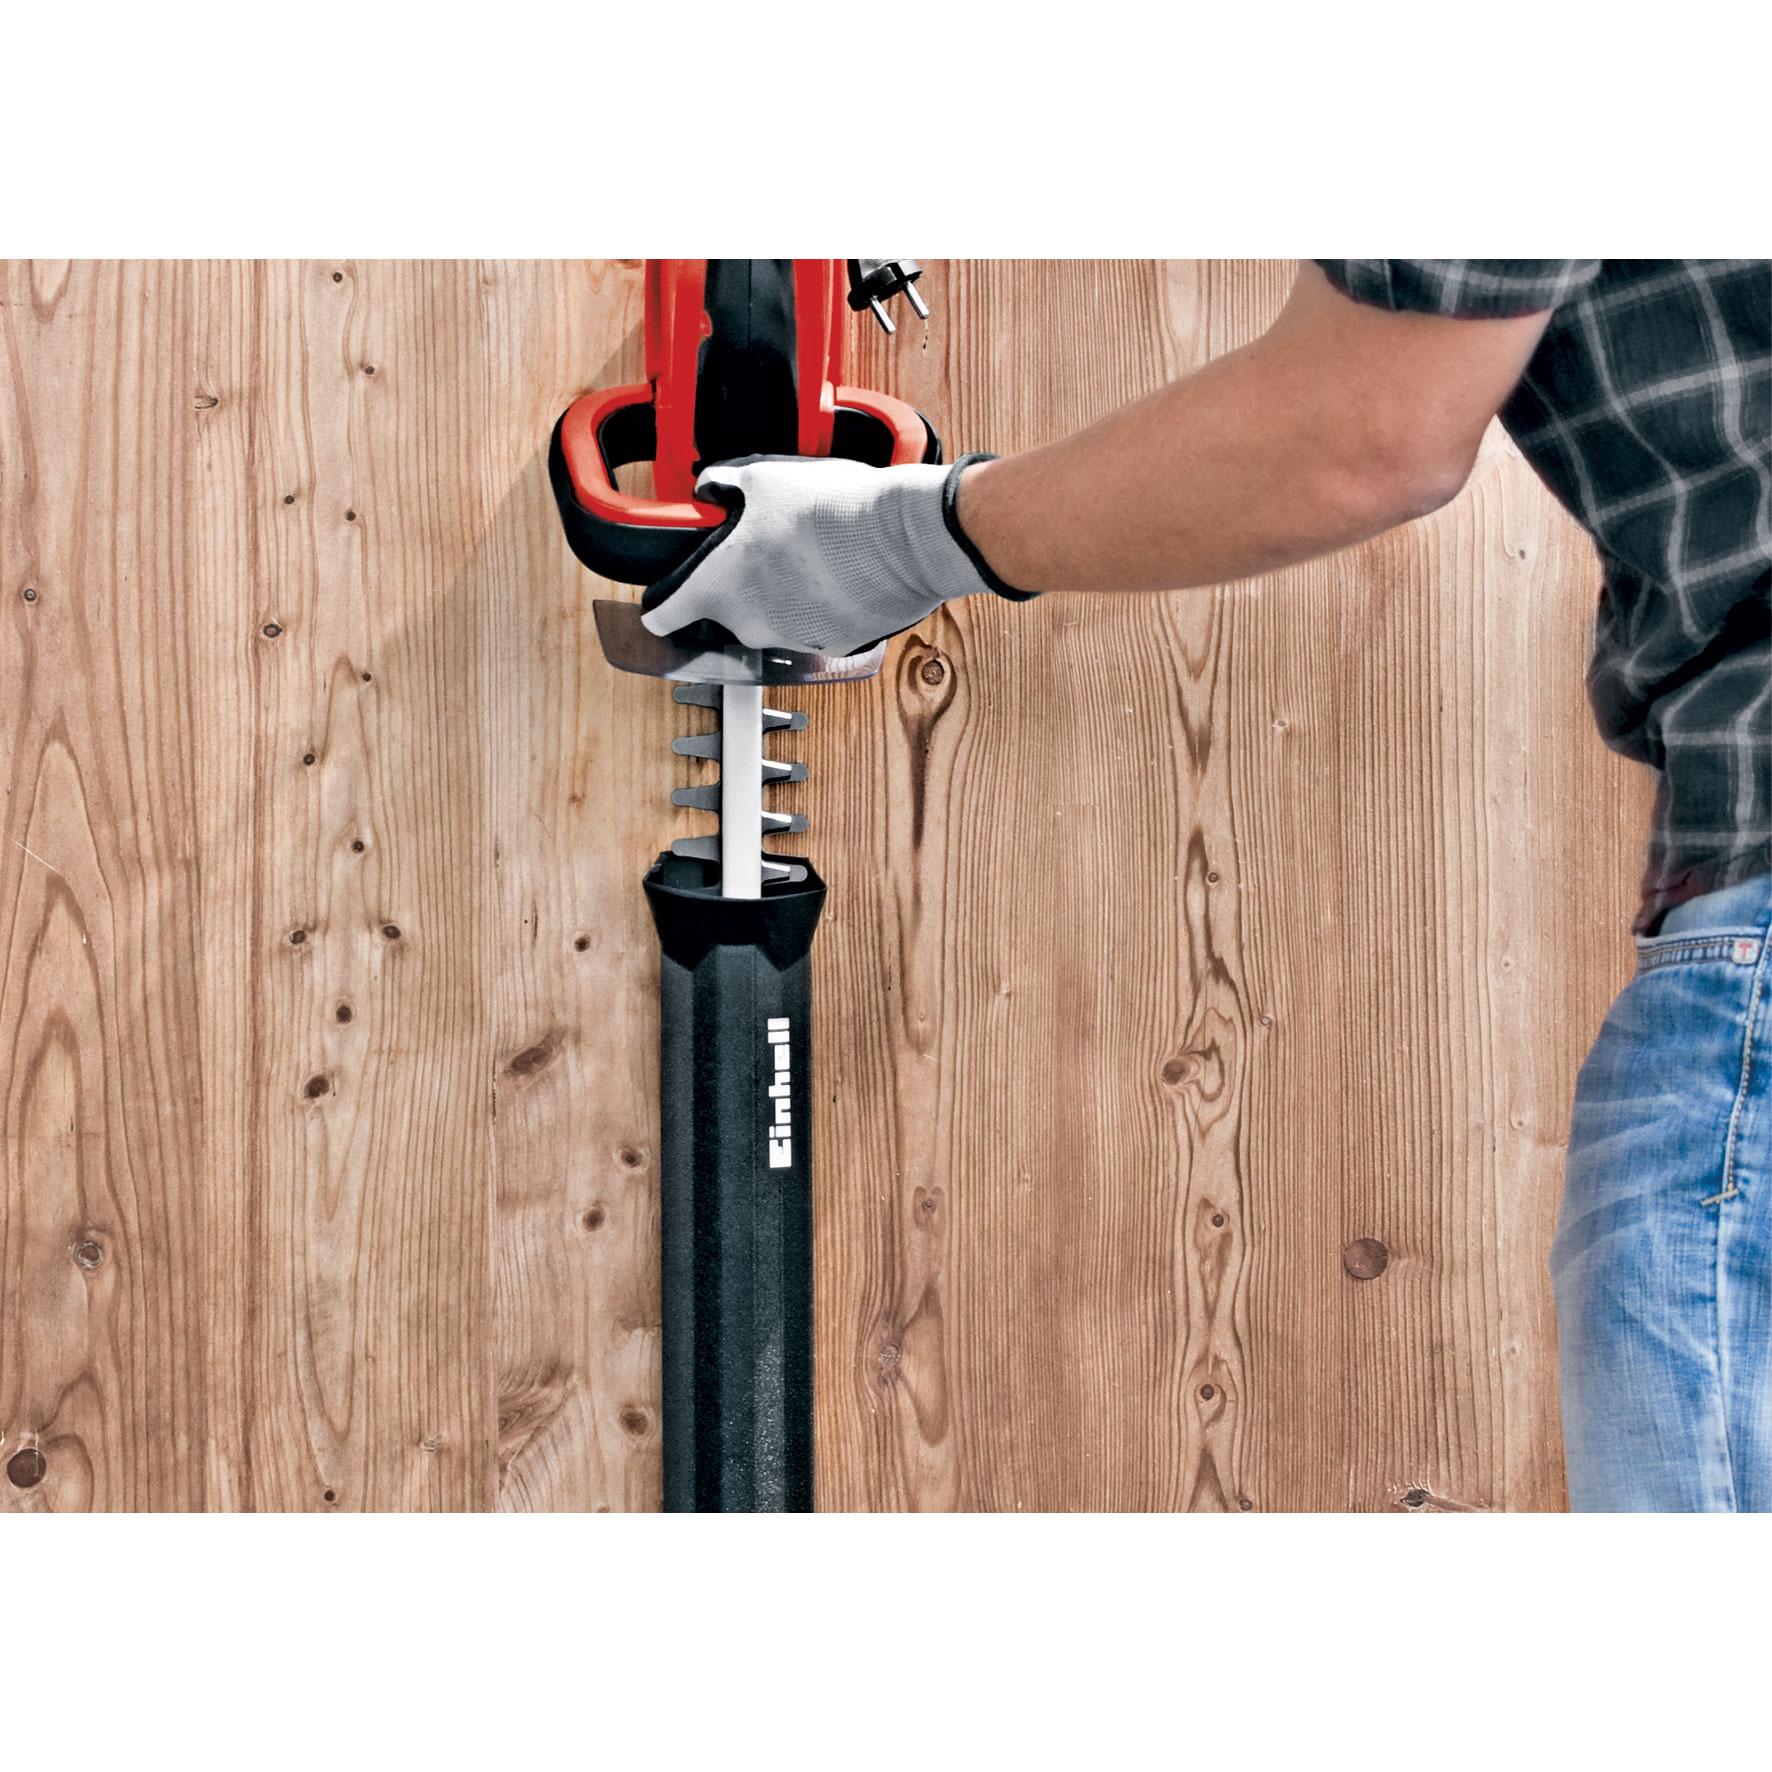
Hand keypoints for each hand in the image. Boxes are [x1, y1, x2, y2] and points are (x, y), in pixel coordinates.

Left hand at [639, 452, 1024, 656]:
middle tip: (765, 552)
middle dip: (738, 587)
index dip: (657, 609)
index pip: (663, 616)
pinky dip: (820, 606)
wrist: (902, 539)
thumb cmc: (832, 509)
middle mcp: (748, 623)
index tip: (656, 609)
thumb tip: (711, 485)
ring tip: (811, 555)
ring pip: (772, 619)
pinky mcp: (832, 646)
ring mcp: (790, 639)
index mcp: (718, 586)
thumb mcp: (765, 477)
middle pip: (725, 613)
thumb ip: (725, 485)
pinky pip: (814, 625)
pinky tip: (839, 573)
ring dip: (782, 595)